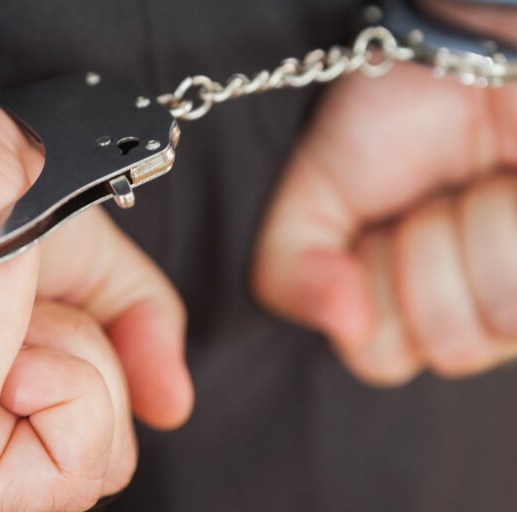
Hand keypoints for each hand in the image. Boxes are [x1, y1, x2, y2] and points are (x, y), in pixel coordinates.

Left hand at [0, 100, 192, 510]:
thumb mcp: (95, 274)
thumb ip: (143, 338)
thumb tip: (171, 406)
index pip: (90, 445)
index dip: (101, 374)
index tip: (49, 319)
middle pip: (103, 466)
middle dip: (94, 369)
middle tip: (32, 318)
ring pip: (92, 473)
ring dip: (77, 371)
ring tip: (12, 328)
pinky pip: (66, 474)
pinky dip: (63, 388)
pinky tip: (2, 353)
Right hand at [252, 4, 516, 385]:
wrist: (459, 56)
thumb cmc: (388, 121)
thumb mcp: (308, 200)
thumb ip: (287, 275)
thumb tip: (341, 325)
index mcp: (406, 306)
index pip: (382, 359)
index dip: (373, 290)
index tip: (380, 224)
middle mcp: (474, 313)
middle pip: (448, 347)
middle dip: (428, 255)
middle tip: (435, 199)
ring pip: (497, 321)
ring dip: (475, 233)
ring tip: (482, 184)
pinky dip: (508, 225)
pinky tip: (514, 186)